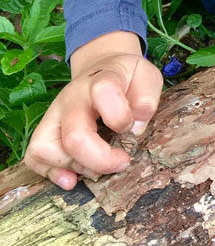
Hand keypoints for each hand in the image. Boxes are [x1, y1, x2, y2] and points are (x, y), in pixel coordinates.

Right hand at [24, 32, 162, 189]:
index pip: (104, 92)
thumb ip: (146, 100)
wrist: (103, 68)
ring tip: (98, 167)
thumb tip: (135, 129)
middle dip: (100, 160)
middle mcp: (72, 98)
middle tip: (122, 161)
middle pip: (74, 136)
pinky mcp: (44, 130)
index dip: (122, 117)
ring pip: (45, 149)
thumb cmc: (128, 78)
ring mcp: (54, 114)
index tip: (131, 127)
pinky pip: (34, 157)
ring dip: (75, 167)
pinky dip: (52, 173)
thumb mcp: (148, 78)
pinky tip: (73, 177)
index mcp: (101, 80)